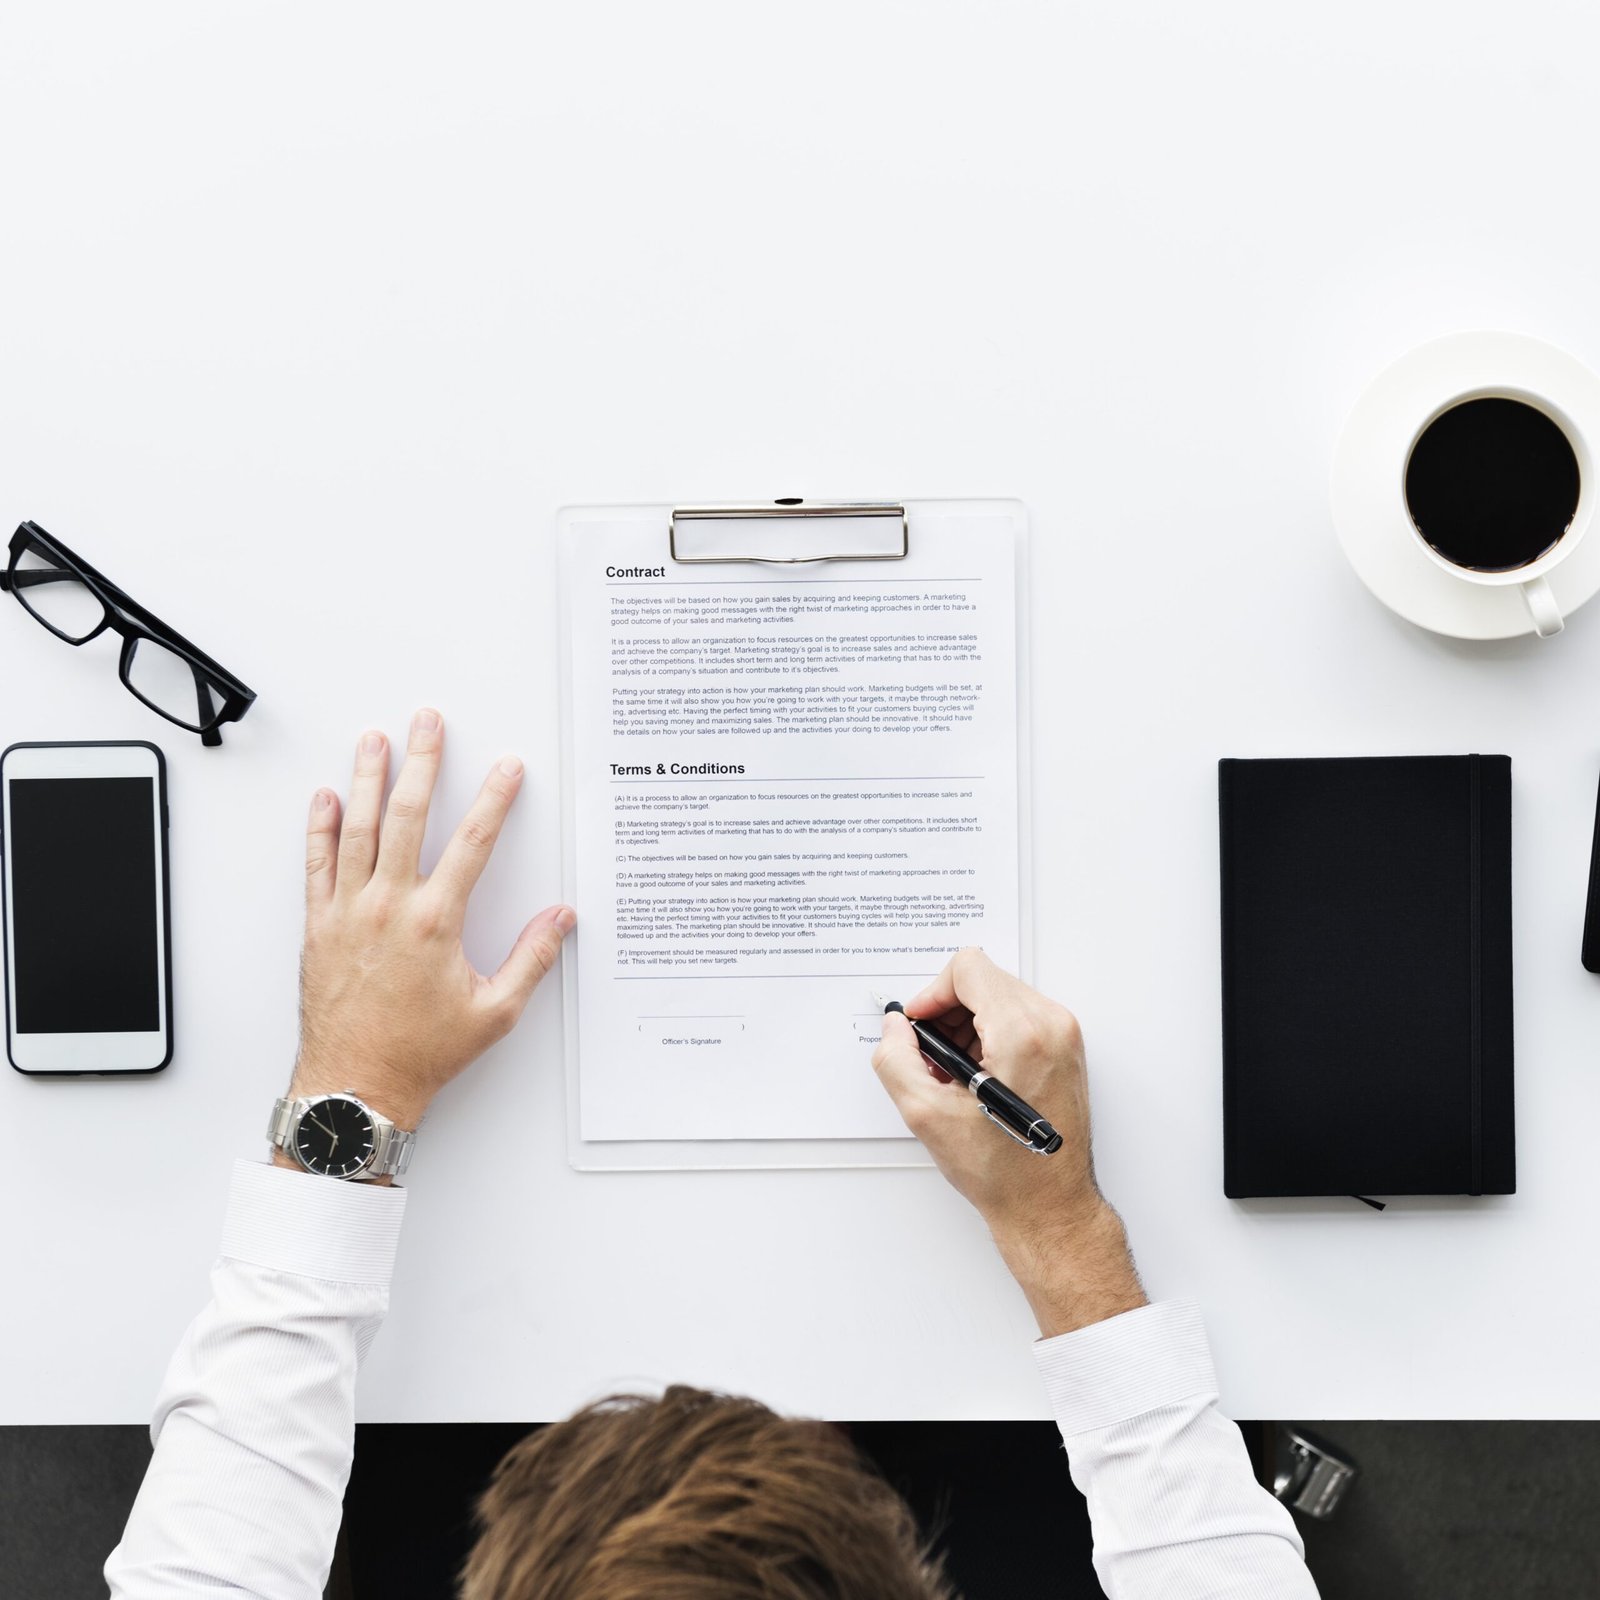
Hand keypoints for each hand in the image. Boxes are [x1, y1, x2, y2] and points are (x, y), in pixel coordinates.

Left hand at [281, 709, 574, 1167]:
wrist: (355, 1087)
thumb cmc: (420, 1054)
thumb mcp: (494, 1012)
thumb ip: (531, 959)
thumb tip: (560, 920)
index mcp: (436, 922)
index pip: (473, 843)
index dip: (495, 799)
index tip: (508, 768)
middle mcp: (389, 907)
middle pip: (407, 816)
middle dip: (423, 763)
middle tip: (428, 724)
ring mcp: (348, 912)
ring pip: (357, 829)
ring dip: (366, 779)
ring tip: (374, 741)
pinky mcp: (318, 927)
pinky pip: (317, 865)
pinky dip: (320, 827)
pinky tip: (326, 798)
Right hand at [871, 948, 1145, 1336]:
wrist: (1050, 1206)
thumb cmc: (1004, 1171)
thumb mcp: (927, 1115)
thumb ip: (896, 1058)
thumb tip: (896, 1029)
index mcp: (1021, 1033)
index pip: (968, 968)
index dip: (932, 993)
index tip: (920, 1025)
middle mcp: (1051, 1025)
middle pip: (984, 979)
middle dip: (948, 1012)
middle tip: (931, 1054)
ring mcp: (1064, 1036)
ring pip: (1000, 995)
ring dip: (968, 1024)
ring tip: (953, 1072)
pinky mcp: (1066, 1049)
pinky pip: (1019, 1016)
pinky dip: (990, 1033)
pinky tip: (975, 1075)